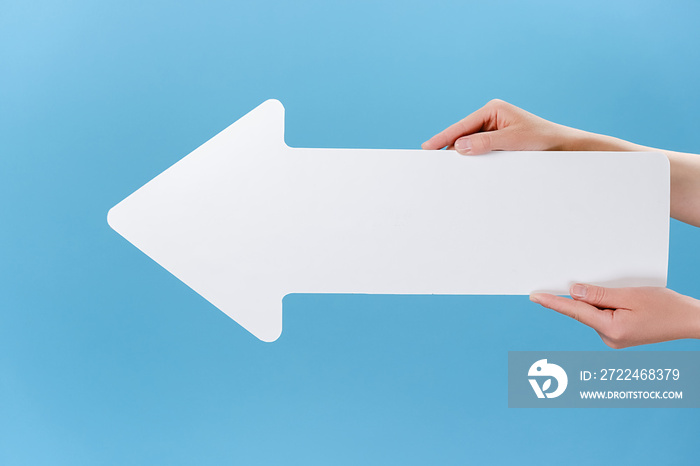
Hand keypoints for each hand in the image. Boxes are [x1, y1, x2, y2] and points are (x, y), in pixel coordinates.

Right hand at [421, 99, 579, 154]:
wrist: (564, 147)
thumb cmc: (542, 139)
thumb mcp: (512, 141)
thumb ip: (484, 143)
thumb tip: (458, 147)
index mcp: (493, 109)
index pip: (462, 125)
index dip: (443, 137)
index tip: (427, 147)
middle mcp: (491, 116)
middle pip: (462, 134)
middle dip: (450, 147)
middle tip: (433, 160)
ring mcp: (493, 128)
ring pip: (469, 143)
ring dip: (463, 154)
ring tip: (449, 165)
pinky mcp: (497, 140)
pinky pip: (479, 148)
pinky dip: (473, 157)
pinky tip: (466, 165)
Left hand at [530, 284, 699, 347]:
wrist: (689, 321)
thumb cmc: (665, 307)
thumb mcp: (631, 296)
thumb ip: (599, 295)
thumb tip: (573, 292)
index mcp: (611, 330)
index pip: (574, 312)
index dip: (553, 303)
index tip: (535, 297)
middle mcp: (609, 339)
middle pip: (585, 311)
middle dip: (587, 296)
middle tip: (609, 290)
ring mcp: (613, 339)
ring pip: (594, 313)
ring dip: (600, 300)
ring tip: (628, 298)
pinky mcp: (618, 335)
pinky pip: (603, 316)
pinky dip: (606, 306)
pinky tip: (624, 301)